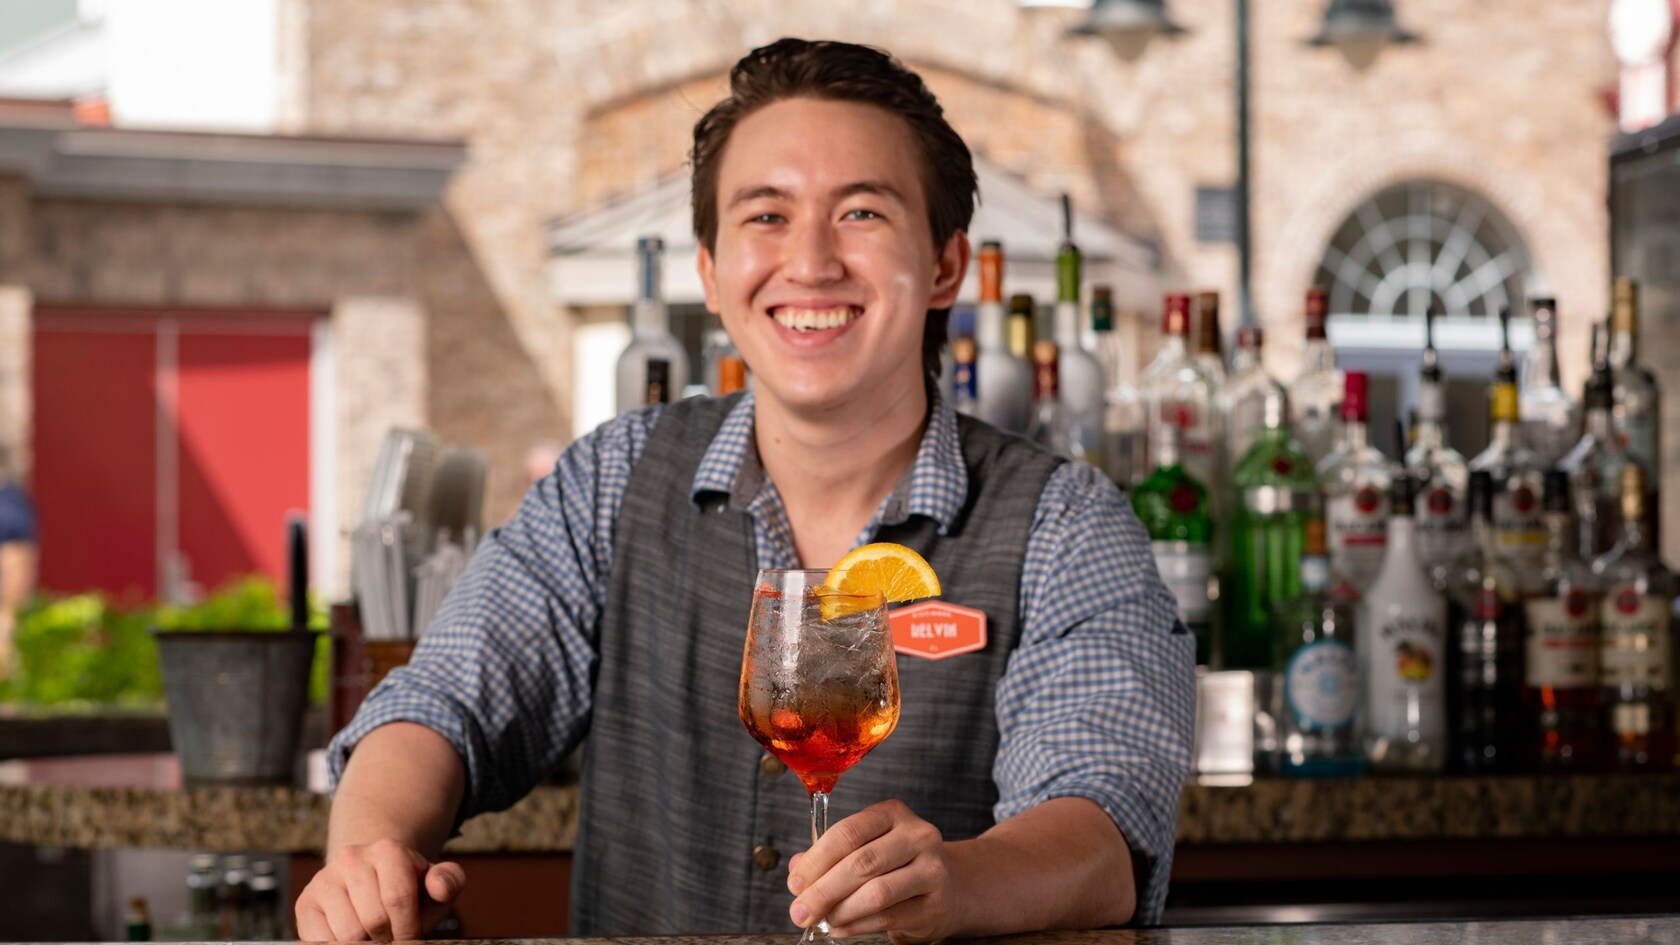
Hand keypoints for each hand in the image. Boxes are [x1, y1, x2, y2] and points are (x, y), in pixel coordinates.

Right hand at [294, 838, 464, 941]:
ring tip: (373, 935)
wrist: (372, 882)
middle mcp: (352, 857)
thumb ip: (449, 881)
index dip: (408, 928)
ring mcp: (325, 879)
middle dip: (387, 938)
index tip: (411, 936)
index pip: (398, 898)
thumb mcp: (435, 883)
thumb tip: (439, 887)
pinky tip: (353, 936)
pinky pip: (321, 940)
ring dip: (365, 943)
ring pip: (347, 932)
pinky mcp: (306, 902)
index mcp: (388, 850)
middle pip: (373, 918)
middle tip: (391, 936)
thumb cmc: (409, 889)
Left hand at [787, 799, 954, 942]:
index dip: (815, 860)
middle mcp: (917, 836)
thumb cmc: (897, 866)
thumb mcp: (865, 848)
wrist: (948, 888)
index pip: (847, 832)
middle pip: (861, 863)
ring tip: (824, 919)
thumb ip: (830, 856)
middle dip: (822, 891)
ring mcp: (931, 870)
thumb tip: (796, 869)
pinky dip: (857, 926)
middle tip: (800, 911)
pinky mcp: (936, 904)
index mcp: (893, 814)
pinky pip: (888, 917)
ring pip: (876, 892)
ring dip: (840, 911)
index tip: (795, 883)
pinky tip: (840, 928)